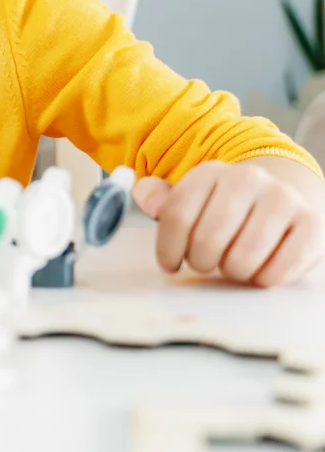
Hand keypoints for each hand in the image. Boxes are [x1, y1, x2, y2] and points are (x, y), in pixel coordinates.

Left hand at [133, 161, 324, 286]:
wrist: (283, 203)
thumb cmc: (227, 211)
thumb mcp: (192, 201)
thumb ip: (163, 201)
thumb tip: (143, 193)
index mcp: (210, 172)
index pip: (177, 214)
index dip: (167, 248)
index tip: (169, 264)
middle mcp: (247, 179)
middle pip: (207, 238)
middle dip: (200, 261)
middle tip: (205, 263)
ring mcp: (281, 200)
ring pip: (242, 257)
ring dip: (232, 272)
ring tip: (232, 265)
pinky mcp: (310, 225)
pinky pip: (278, 269)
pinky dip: (263, 279)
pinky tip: (258, 271)